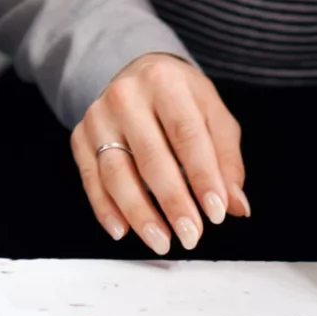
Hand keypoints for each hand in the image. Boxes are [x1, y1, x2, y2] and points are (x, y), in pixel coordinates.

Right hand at [71, 53, 248, 254]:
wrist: (138, 75)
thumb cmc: (180, 99)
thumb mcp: (213, 115)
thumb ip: (227, 160)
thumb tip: (236, 205)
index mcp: (165, 81)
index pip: (186, 135)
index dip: (202, 177)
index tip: (216, 212)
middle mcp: (126, 95)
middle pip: (150, 157)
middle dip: (172, 202)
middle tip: (191, 234)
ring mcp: (98, 116)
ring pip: (116, 171)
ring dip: (139, 213)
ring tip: (161, 240)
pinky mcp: (80, 136)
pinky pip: (91, 178)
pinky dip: (105, 208)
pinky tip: (122, 230)